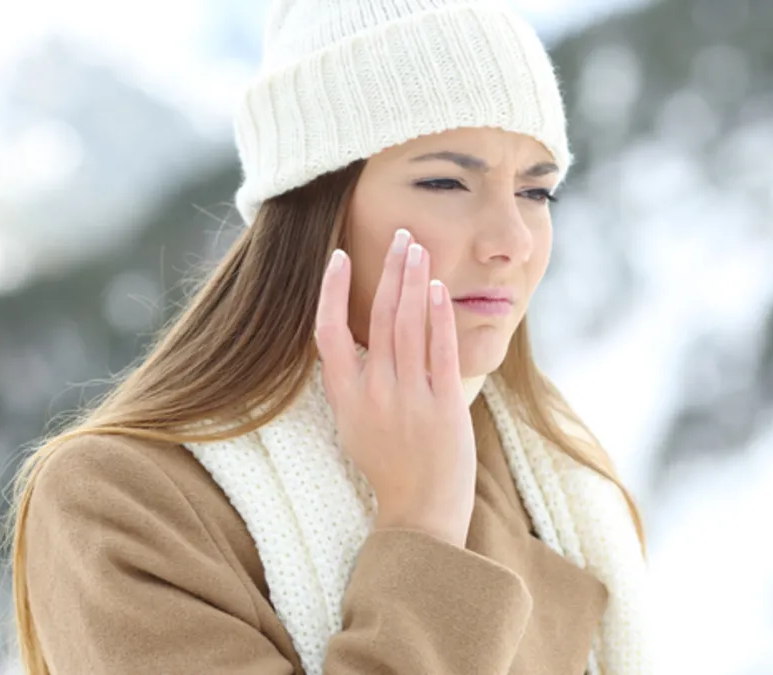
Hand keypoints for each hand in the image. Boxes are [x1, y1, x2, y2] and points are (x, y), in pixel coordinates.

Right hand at [314, 228, 476, 547]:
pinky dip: (438, 316)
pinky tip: (438, 289)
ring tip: (419, 248)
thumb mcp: (355, 426)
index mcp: (345, 399)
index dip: (331, 292)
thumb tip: (357, 343)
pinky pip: (440, 350)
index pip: (328, 333)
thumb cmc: (390, 468)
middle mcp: (374, 394)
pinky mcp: (443, 406)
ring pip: (408, 325)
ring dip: (414, 281)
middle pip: (378, 317)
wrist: (420, 514)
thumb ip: (354, 384)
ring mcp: (409, 399)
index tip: (339, 258)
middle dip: (390, 270)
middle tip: (400, 235)